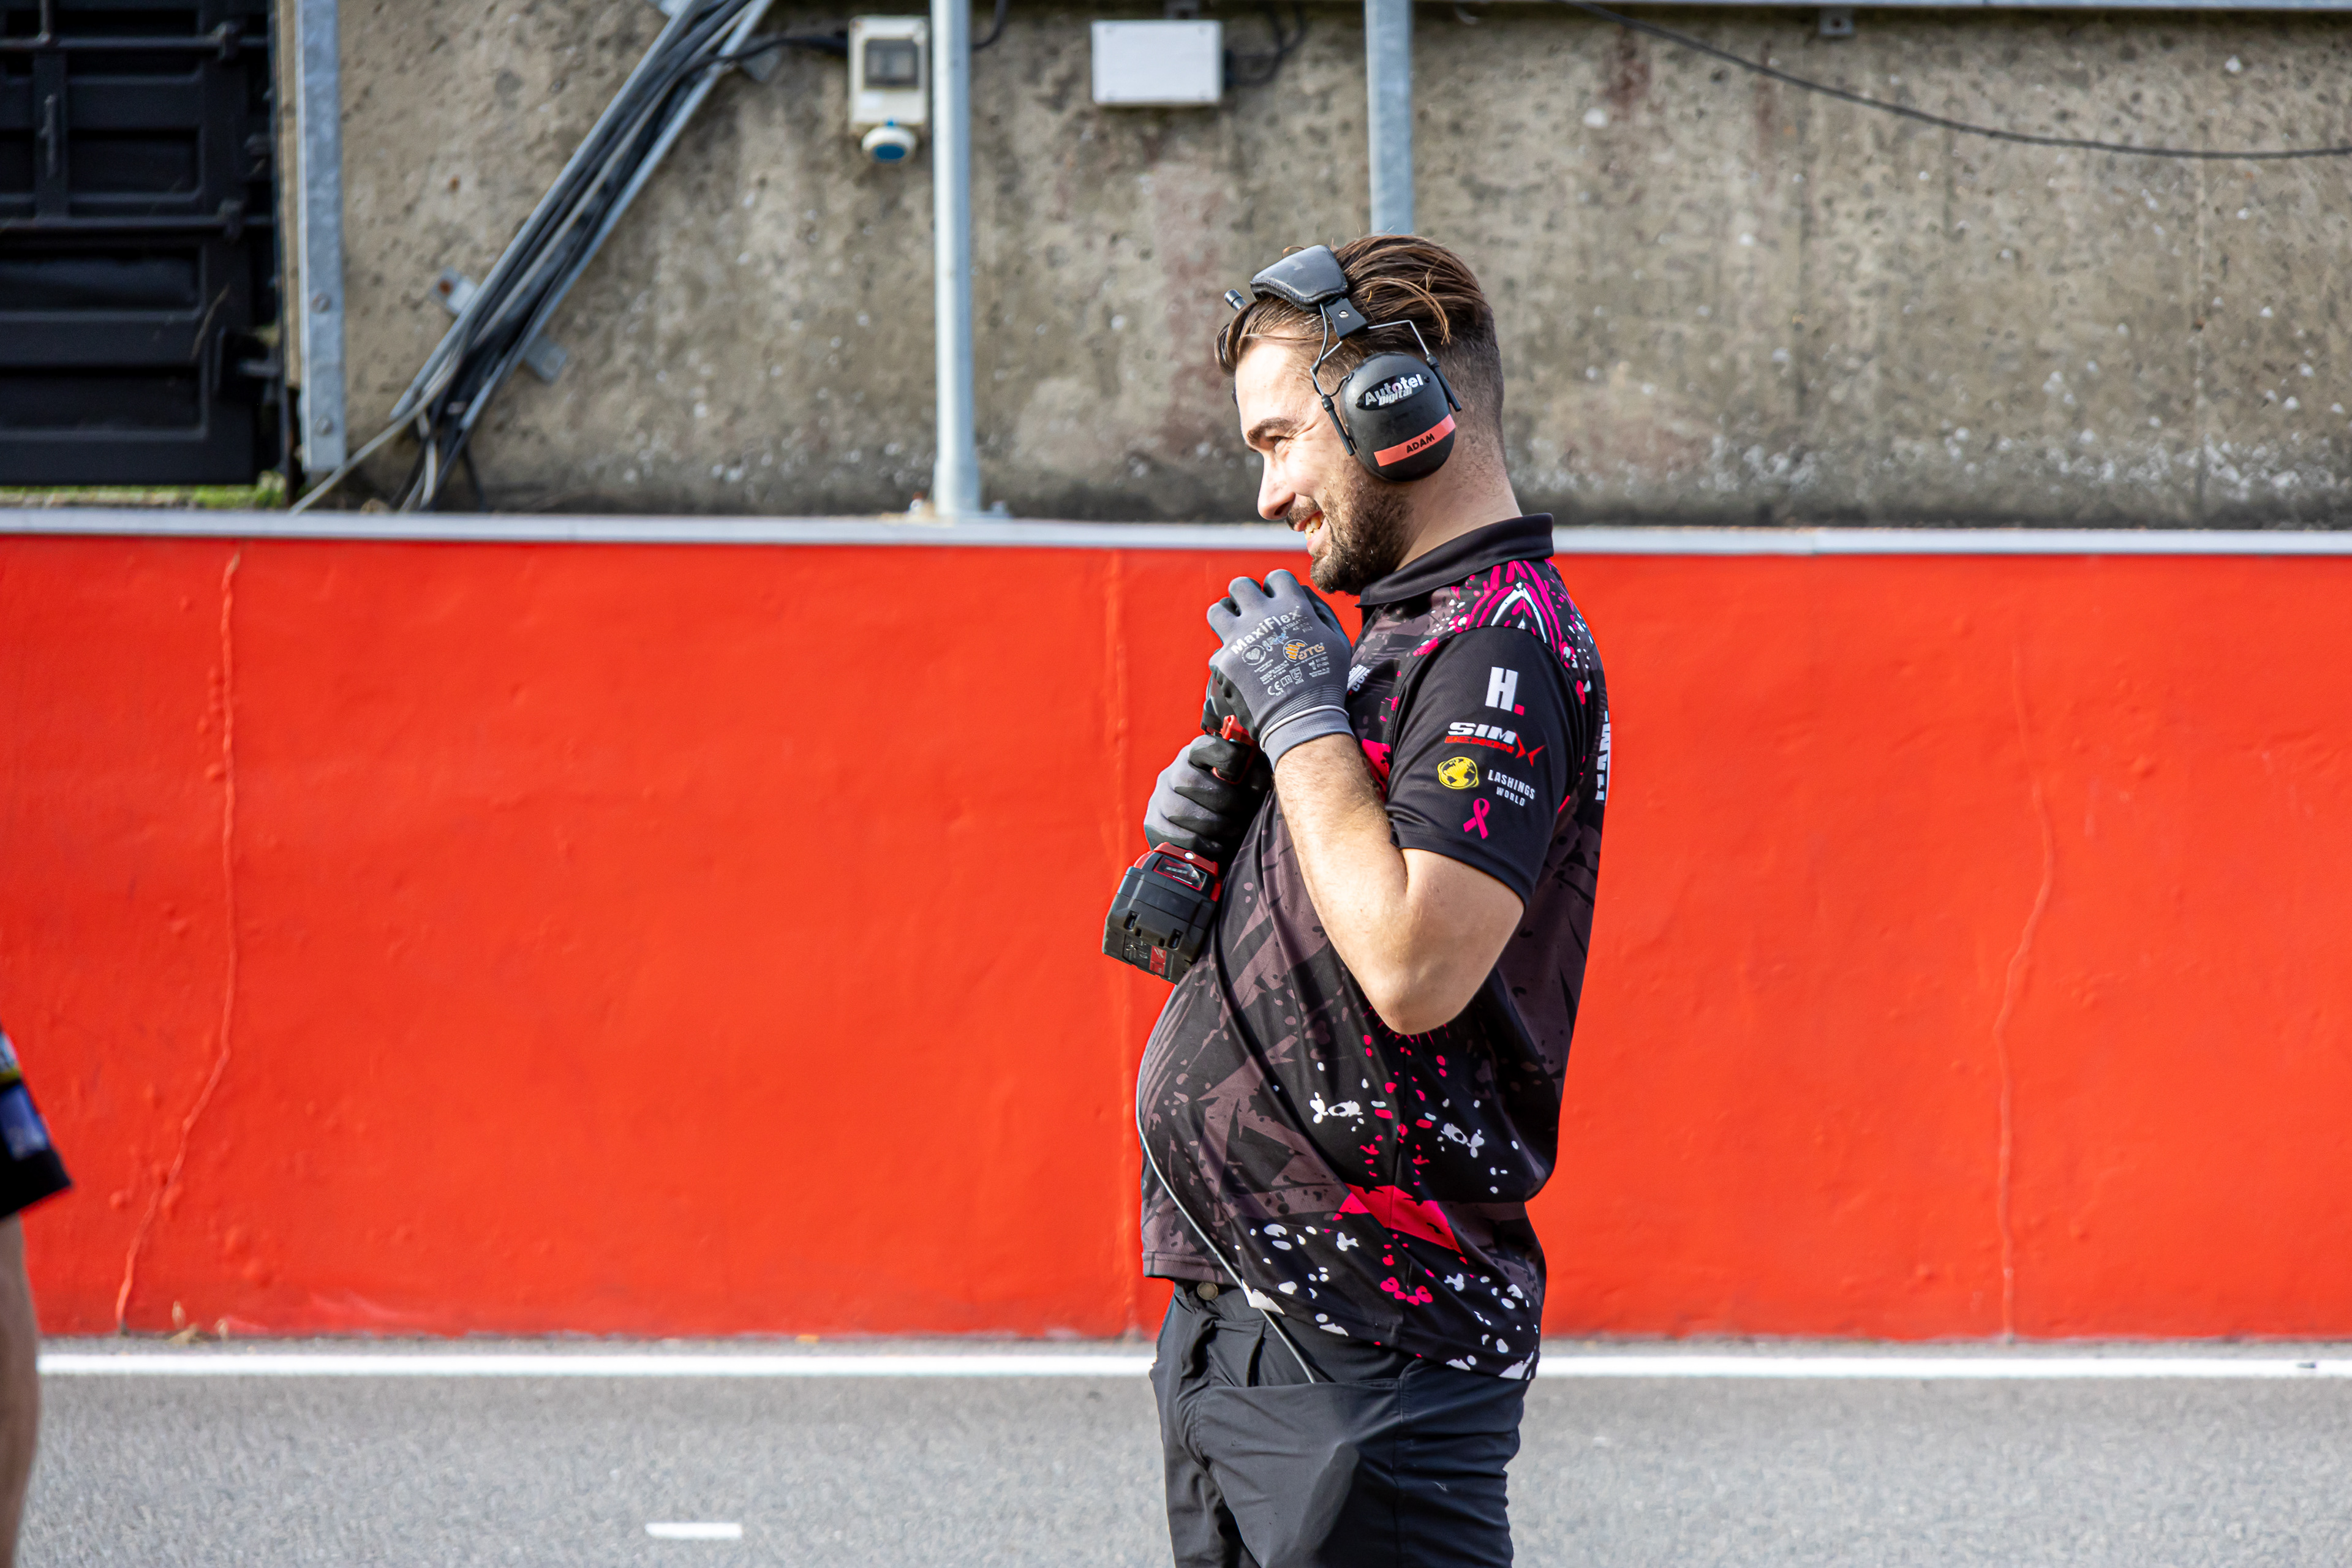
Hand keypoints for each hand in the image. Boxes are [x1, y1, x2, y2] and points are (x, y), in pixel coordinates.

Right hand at [1143, 733, 1268, 862]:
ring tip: (1234, 832)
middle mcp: (1171, 774)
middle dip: (1224, 800)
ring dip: (1215, 825)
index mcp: (1195, 757)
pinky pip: (1174, 835)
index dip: (1225, 756)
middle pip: (1190, 781)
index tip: (1239, 773)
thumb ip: (1253, 778)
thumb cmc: (1231, 808)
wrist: (1204, 840)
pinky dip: (1201, 844)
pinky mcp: (1152, 825)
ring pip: (1181, 810)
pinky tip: (1218, 846)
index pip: (1204, 745)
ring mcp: (1158, 799)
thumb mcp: (1244, 788)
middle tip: (1243, 813)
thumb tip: (1256, 780)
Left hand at [1204, 570, 1354, 765]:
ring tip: (1236, 632)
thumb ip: (1319, 610)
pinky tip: (1240, 671)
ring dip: (1226, 617)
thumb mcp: (1338, 640)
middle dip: (1245, 596)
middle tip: (1252, 613)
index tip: (1277, 603)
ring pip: (1217, 610)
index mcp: (1292, 607)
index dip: (1276, 589)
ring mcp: (1239, 638)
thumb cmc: (1326, 680)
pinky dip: (1228, 660)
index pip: (1275, 577)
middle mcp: (1262, 616)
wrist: (1302, 720)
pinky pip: (1218, 651)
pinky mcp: (1224, 661)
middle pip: (1239, 586)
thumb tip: (1302, 593)